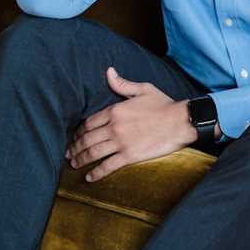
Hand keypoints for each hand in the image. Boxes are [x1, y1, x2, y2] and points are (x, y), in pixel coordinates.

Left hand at [65, 67, 196, 181]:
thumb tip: (108, 72)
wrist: (181, 121)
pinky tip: (89, 177)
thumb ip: (122, 84)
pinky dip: (96, 173)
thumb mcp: (143, 89)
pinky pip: (107, 166)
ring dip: (80, 159)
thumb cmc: (164, 104)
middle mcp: (114, 127)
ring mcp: (121, 142)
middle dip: (74, 147)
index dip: (79, 131)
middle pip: (87, 139)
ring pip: (93, 153)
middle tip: (68, 153)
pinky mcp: (129, 156)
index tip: (75, 136)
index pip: (89, 122)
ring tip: (74, 164)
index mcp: (115, 110)